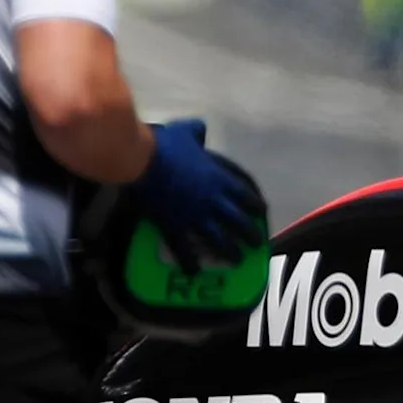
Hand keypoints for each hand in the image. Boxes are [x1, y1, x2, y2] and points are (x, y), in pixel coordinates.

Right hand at [129, 119, 266, 270]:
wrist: (141, 159)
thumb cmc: (164, 144)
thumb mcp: (185, 131)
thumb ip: (197, 132)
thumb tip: (201, 130)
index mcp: (218, 178)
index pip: (245, 195)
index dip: (255, 205)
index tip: (261, 213)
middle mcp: (213, 200)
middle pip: (238, 221)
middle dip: (250, 234)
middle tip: (256, 244)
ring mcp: (195, 215)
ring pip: (219, 239)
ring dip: (230, 251)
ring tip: (236, 261)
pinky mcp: (174, 226)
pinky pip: (185, 248)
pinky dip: (190, 261)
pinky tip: (194, 272)